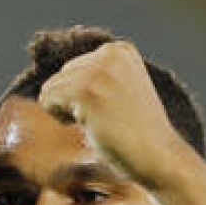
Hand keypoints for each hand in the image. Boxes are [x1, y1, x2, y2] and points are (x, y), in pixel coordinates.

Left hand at [38, 40, 193, 188]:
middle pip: (60, 76)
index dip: (82, 95)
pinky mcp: (87, 91)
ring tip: (97, 122)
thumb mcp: (120, 89)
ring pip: (51, 87)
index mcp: (120, 50)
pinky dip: (60, 118)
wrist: (157, 154)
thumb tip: (52, 83)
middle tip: (103, 119)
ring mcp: (98, 71)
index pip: (73, 68)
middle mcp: (110, 53)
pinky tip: (88, 126)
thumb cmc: (137, 132)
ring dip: (66, 111)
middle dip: (72, 101)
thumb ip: (96, 77)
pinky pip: (48, 99)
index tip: (109, 109)